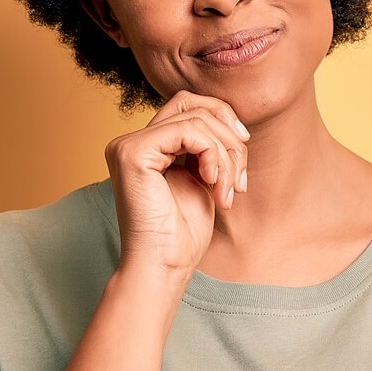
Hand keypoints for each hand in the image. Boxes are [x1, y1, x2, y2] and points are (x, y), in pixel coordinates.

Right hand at [103, 90, 249, 277]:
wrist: (164, 266)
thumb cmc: (183, 236)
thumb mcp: (204, 181)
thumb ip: (208, 150)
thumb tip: (231, 124)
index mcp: (146, 148)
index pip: (187, 106)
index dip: (222, 119)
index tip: (244, 148)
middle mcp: (131, 142)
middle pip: (192, 104)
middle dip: (229, 136)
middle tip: (240, 180)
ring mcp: (128, 145)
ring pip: (196, 118)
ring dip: (227, 156)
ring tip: (228, 192)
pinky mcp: (132, 153)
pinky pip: (188, 131)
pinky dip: (214, 155)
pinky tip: (213, 184)